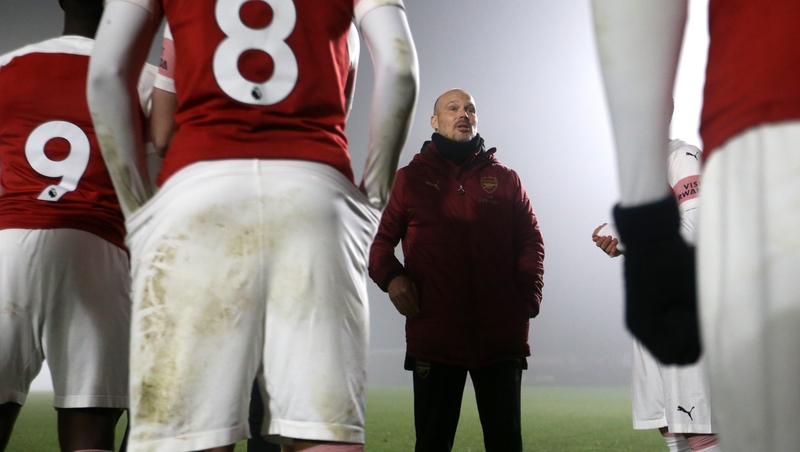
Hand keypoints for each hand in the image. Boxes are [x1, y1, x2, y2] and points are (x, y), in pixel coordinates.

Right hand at [387, 275, 419, 317]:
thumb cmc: (404, 281)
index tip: (418, 312)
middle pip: (407, 306)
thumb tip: (418, 303)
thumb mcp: (412, 284)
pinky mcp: (392, 299)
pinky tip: (405, 314)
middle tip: (416, 316)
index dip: (416, 308)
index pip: (412, 302)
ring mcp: (395, 298)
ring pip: (402, 308)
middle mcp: (400, 295)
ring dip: (407, 313)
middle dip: (412, 312)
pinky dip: (402, 312)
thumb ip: (415, 293)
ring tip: (411, 316)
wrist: (392, 278)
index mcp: (406, 290)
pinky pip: (397, 307)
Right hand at [592, 224, 622, 256]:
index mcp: (601, 240)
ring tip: (615, 239)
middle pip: (600, 245)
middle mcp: (603, 245)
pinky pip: (611, 254)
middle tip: (610, 236)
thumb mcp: (610, 228)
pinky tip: (615, 246)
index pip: (596, 240)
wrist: (626, 239)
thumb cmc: (616, 234)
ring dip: (610, 244)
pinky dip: (612, 250)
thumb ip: (604, 227)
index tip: (600, 236)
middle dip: (604, 241)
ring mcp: (607, 250)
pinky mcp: (612, 254)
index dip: (596, 239)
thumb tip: (601, 227)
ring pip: (606, 249)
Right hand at [614, 197, 700, 364]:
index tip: (703, 325)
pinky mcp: (642, 305)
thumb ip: (704, 323)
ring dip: (684, 331)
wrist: (650, 234)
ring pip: (666, 338)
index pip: (673, 358)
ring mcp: (638, 316)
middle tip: (702, 317)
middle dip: (690, 340)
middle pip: (670, 351)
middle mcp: (638, 327)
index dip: (694, 347)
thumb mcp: (695, 295)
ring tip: (694, 308)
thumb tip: (716, 337)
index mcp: (645, 328)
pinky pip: (662, 325)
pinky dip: (675, 321)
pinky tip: (685, 302)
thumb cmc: (673, 264)